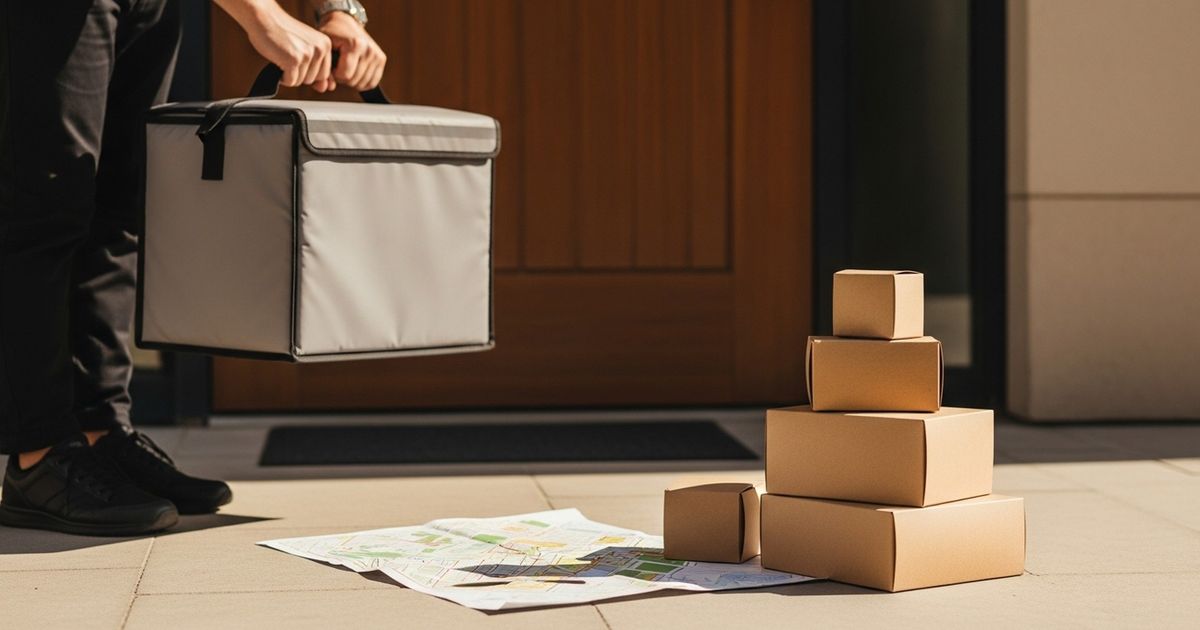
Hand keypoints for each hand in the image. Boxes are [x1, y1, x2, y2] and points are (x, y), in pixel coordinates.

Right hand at [216, 0, 335, 91]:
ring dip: (289, 75)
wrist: (264, 18)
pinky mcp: (294, 60)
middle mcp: (320, 49)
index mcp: (325, 45)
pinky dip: (282, 77)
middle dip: (299, 74)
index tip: (298, 60)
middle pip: (313, 80)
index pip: (324, 74)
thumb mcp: (307, 45)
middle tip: (288, 58)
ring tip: (283, 58)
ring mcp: (307, 55)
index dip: (308, 72)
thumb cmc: (282, 33)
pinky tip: (278, 61)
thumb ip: (317, 64)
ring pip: (301, 82)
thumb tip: (325, 88)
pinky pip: (290, 82)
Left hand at [318, 10, 386, 90]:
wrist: (344, 21)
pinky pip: (372, 82)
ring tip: (346, 68)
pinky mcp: (381, 59)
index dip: (334, 75)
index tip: (331, 66)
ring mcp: (377, 54)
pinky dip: (362, 83)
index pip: (345, 75)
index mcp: (356, 44)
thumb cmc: (331, 34)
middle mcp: (369, 49)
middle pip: (354, 80)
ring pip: (363, 83)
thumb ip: (324, 68)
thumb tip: (327, 87)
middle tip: (338, 67)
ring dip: (352, 81)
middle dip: (343, 78)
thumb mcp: (324, 48)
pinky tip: (355, 73)